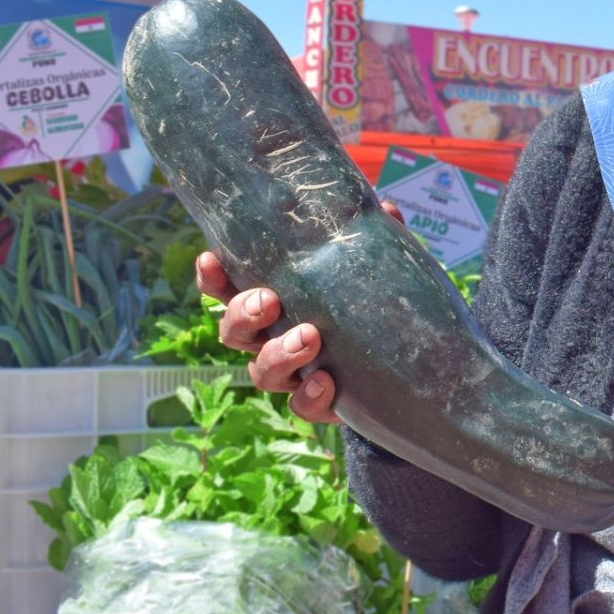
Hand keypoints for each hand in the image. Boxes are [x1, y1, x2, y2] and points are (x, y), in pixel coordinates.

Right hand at [195, 201, 406, 424]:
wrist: (401, 367)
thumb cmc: (368, 306)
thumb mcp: (369, 272)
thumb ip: (371, 243)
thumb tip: (385, 207)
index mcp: (273, 302)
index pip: (228, 289)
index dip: (213, 278)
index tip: (211, 259)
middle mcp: (271, 339)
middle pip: (233, 332)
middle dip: (243, 315)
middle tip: (267, 300)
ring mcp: (291, 375)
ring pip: (260, 372)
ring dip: (278, 354)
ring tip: (308, 337)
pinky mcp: (317, 403)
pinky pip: (300, 406)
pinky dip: (309, 395)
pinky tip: (326, 382)